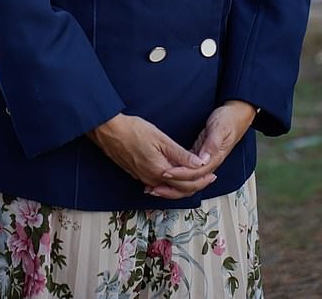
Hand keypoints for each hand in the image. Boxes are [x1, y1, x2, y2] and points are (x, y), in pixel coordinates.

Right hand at [87, 113, 215, 198]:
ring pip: (168, 190)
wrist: (109, 132)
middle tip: (209, 178)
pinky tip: (175, 179)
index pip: (187, 182)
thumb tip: (199, 164)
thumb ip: (180, 153)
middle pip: (179, 191)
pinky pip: (158, 186)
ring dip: (184, 187)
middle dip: (196, 185)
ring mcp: (144, 179)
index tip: (213, 174)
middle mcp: (152, 179)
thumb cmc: (134, 130)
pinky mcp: (138, 175)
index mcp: (160, 170)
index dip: (202, 179)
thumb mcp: (160, 138)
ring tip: (196, 179)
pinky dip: (171, 186)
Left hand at [145, 100, 256, 197]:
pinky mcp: (200, 155)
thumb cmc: (228, 120)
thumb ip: (212, 144)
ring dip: (172, 184)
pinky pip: (187, 170)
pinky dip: (176, 174)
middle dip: (172, 185)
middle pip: (190, 182)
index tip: (165, 172)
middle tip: (154, 187)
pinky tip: (164, 174)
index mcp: (214, 158)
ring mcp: (205, 161)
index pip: (194, 173)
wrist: (237, 115)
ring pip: (188, 178)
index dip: (179, 174)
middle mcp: (209, 163)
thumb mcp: (221, 128)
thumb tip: (203, 160)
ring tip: (154, 187)